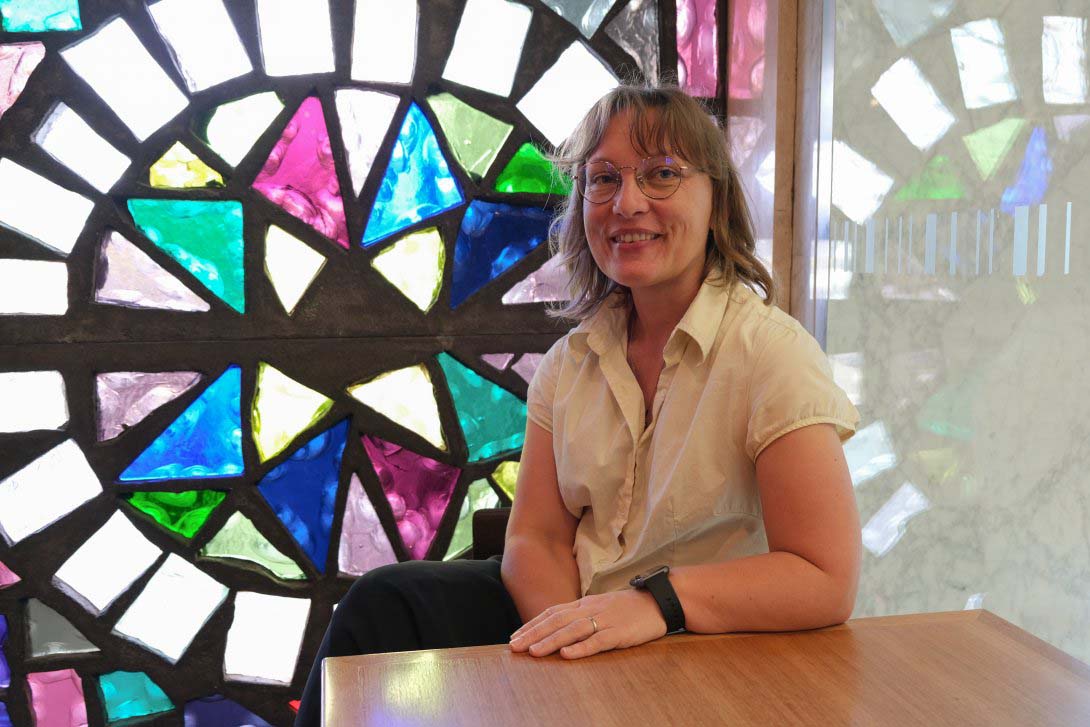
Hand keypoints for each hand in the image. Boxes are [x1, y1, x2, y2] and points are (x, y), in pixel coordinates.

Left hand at [508, 589, 666, 658]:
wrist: (657, 601)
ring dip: (551, 641)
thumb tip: (557, 628)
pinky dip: (581, 648)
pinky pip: (598, 640)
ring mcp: (605, 620)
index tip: (515, 636)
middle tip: (514, 647)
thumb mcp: (600, 607)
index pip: (552, 613)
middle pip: (556, 621)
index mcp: (584, 603)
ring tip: (533, 652)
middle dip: (533, 634)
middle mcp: (590, 610)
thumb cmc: (627, 608)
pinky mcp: (619, 633)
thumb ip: (580, 615)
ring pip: (573, 631)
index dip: (532, 625)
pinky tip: (567, 654)